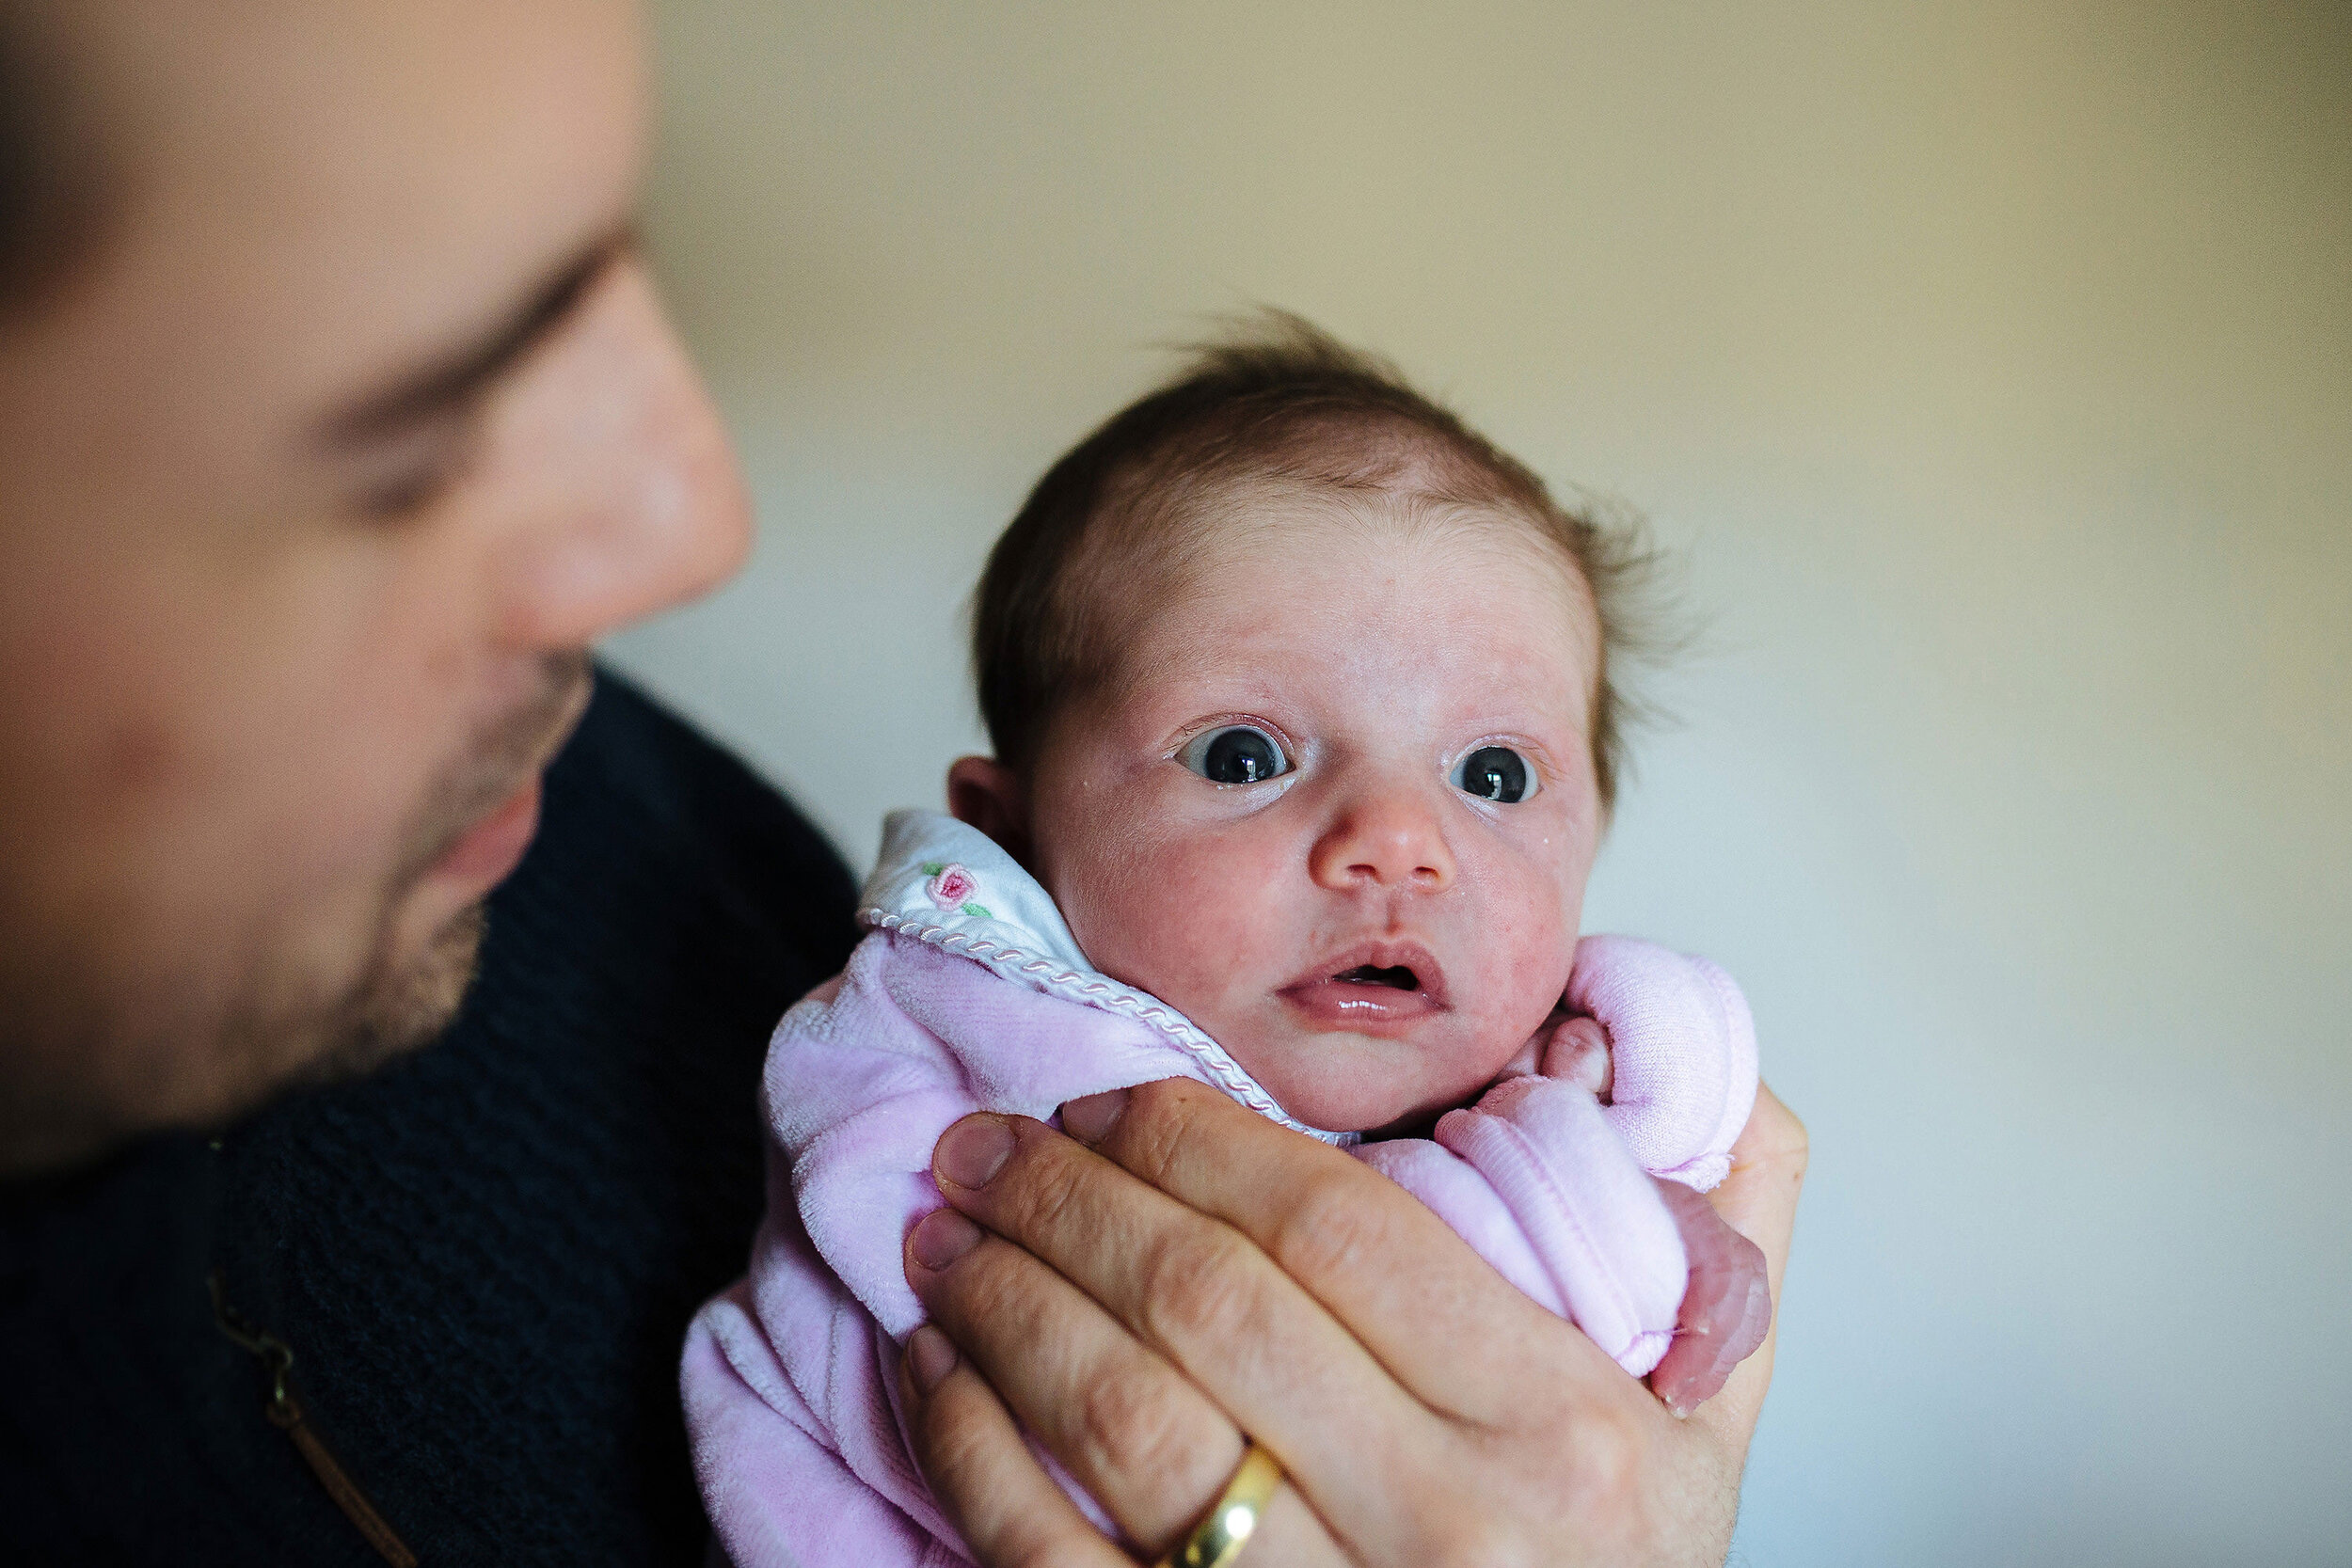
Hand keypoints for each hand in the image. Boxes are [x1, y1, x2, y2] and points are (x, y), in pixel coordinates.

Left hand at [896, 1079, 1805, 1565]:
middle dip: (1070, 1196)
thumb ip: (1720, 1221)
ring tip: (945, 1231)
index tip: (1110, 1098)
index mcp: (1567, 1428)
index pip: (1338, 1227)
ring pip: (1122, 1419)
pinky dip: (976, 1453)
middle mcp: (1452, 1525)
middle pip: (1209, 1305)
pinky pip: (1057, 1562)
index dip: (1193, 1141)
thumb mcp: (1718, 1416)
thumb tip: (1661, 1033)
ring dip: (1007, 1303)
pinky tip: (940, 1373)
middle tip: (987, 1140)